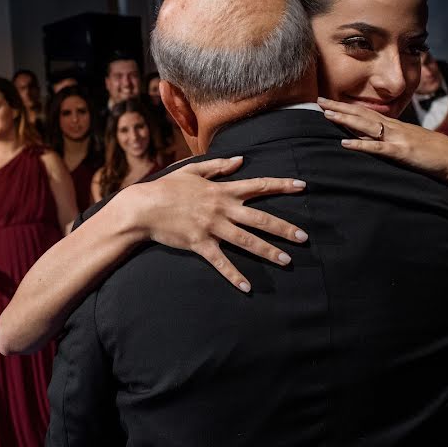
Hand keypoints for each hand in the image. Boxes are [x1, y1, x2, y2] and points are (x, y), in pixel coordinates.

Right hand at [120, 156, 308, 291]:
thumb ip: (218, 165)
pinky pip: (221, 262)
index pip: (258, 185)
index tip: (303, 186)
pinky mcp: (200, 244)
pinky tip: (248, 287)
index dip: (282, 185)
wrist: (143, 207)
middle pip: (259, 218)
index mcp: (222, 190)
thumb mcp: (192, 170)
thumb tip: (240, 159)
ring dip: (268, 251)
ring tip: (286, 260)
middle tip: (304, 237)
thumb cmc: (166, 187)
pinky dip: (234, 275)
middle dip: (283, 228)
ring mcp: (212, 227)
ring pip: (246, 240)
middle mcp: (221, 208)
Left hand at [318, 97, 447, 184]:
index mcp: (394, 125)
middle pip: (361, 114)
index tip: (328, 103)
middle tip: (318, 101)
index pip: (365, 112)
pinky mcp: (401, 152)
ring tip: (327, 115)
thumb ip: (391, 139)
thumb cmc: (433, 152)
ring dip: (345, 120)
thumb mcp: (409, 141)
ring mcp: (397, 139)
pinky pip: (378, 148)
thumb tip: (373, 139)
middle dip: (339, 107)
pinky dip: (361, 146)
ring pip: (366, 126)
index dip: (346, 107)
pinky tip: (345, 144)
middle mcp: (393, 128)